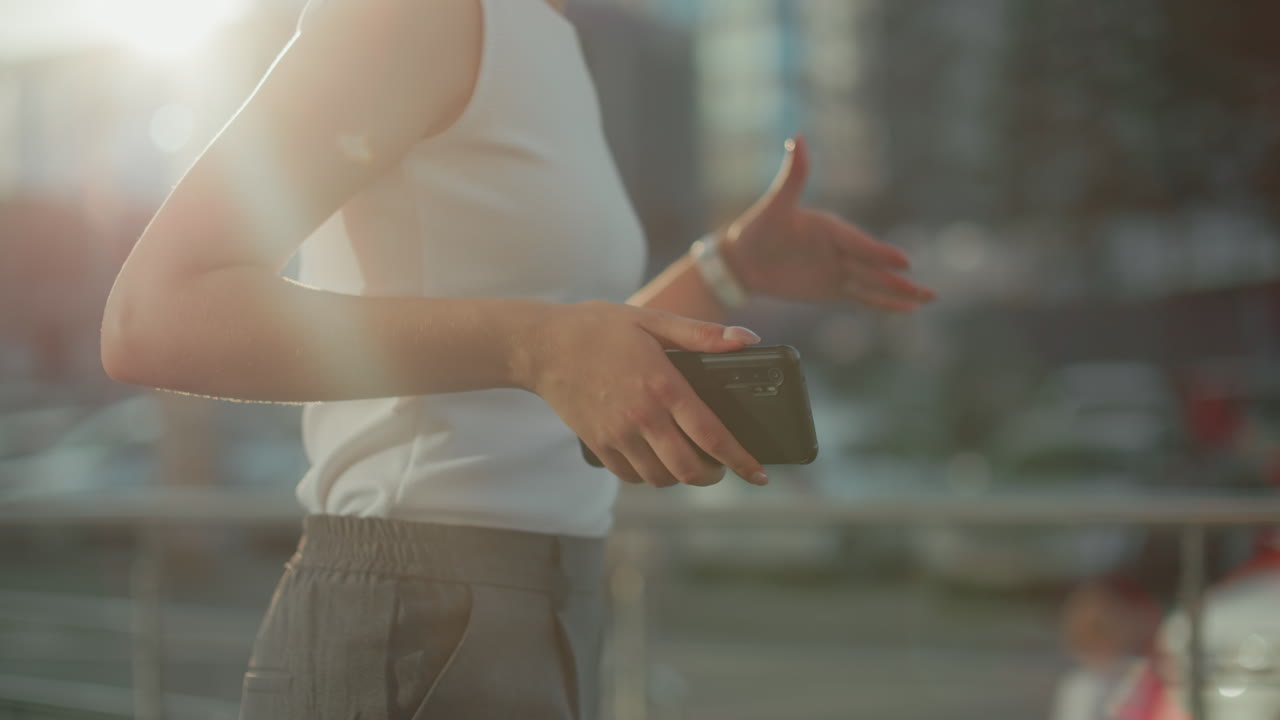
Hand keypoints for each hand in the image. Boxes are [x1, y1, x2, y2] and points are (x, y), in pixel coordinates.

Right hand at [524, 300, 768, 487]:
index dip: (741, 460)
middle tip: (722, 467)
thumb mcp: (652, 320)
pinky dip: (650, 474)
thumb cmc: (599, 328)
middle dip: (714, 475)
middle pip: (689, 469)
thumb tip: (748, 339)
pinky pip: (632, 476)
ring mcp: (617, 435)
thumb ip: (702, 334)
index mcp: (663, 386)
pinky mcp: (598, 444)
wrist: (542, 346)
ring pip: (661, 478)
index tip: (759, 473)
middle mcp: (642, 417)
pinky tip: (656, 458)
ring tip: (689, 460)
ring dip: (681, 476)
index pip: (712, 436)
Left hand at [720, 134, 935, 311]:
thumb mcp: (776, 204)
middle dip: (901, 280)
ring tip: (927, 299)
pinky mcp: (833, 288)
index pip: (859, 244)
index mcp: (831, 229)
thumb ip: (792, 175)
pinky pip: (863, 297)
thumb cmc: (758, 228)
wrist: (743, 260)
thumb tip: (797, 137)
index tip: (904, 262)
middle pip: (875, 268)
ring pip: (874, 284)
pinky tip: (906, 309)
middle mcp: (840, 249)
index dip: (880, 254)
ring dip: (900, 292)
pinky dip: (884, 304)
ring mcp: (839, 270)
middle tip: (927, 291)